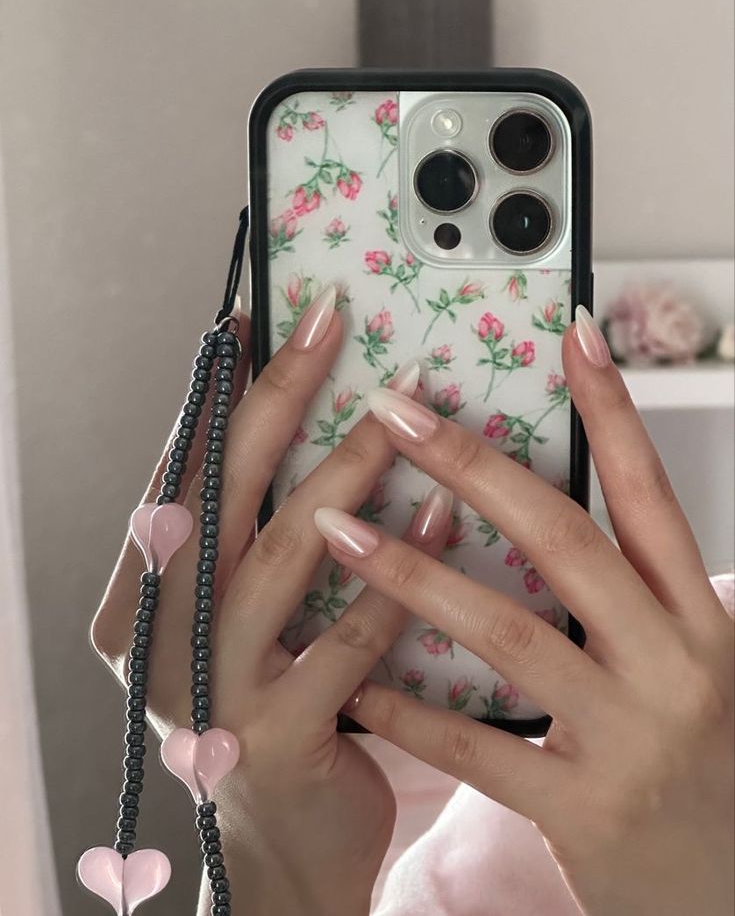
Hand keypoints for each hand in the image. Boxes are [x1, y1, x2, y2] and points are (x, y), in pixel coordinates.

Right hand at [91, 286, 452, 915]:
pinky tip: (441, 520)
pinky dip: (396, 576)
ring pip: (280, 557)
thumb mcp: (246, 617)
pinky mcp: (275, 734)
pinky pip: (347, 639)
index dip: (214, 394)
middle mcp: (163, 633)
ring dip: (344, 474)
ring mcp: (212, 687)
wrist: (281, 845)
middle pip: (220, 495)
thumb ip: (263, 536)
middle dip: (276, 402)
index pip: (179, 471)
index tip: (251, 321)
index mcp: (145, 592)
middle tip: (328, 326)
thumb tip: (320, 422)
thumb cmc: (273, 705)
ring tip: (400, 410)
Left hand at [313, 306, 734, 915]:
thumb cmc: (696, 759)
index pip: (650, 490)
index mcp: (697, 616)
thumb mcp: (680, 659)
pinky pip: (480, 748)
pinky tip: (353, 680)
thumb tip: (530, 504)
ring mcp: (630, 738)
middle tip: (394, 411)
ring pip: (509, 632)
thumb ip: (625, 591)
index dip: (612, 408)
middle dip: (472, 466)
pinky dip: (411, 710)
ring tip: (335, 525)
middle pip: (563, 540)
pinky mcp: (584, 810)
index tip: (570, 334)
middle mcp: (672, 663)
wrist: (727, 890)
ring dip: (413, 573)